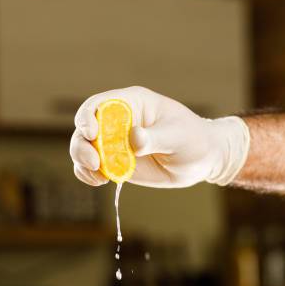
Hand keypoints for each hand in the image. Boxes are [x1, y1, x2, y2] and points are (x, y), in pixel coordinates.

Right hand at [70, 86, 249, 187]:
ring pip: (85, 149)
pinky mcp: (117, 162)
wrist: (202, 159)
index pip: (99, 104)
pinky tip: (99, 182)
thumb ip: (155, 137)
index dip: (88, 117)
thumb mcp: (178, 136)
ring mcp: (115, 143)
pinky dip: (89, 175)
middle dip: (82, 145)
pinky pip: (94, 167)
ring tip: (97, 177)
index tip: (92, 134)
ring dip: (83, 162)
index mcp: (132, 103)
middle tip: (94, 163)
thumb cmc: (193, 140)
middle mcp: (118, 121)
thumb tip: (134, 139)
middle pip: (86, 128)